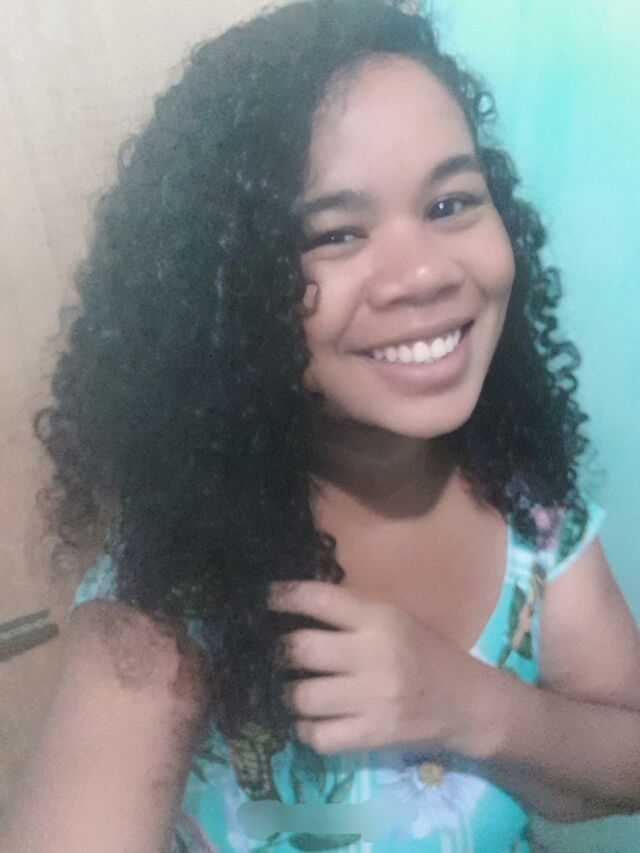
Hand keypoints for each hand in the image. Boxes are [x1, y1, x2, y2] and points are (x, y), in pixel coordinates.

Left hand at [267, 580, 487, 755]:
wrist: (467, 703)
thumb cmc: (426, 652)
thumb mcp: (394, 617)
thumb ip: (351, 613)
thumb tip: (296, 606)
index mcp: (377, 618)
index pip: (318, 599)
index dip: (283, 597)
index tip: (266, 598)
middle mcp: (372, 656)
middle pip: (299, 650)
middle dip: (279, 652)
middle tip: (277, 654)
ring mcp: (371, 699)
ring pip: (302, 696)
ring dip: (289, 694)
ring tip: (293, 690)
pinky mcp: (372, 736)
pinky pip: (318, 736)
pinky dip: (307, 730)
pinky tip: (313, 721)